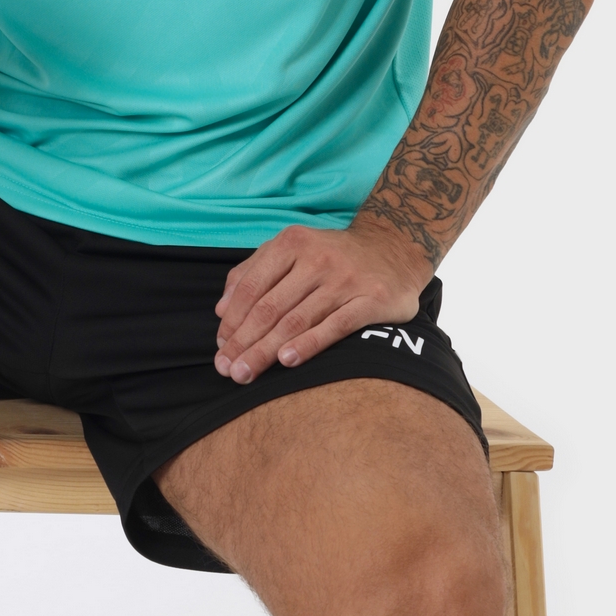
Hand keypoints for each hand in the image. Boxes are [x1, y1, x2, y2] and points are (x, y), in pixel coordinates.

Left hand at [213, 221, 429, 382]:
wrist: (395, 249)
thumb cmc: (332, 256)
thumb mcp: (291, 250)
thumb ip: (253, 272)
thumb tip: (221, 310)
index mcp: (292, 244)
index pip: (252, 286)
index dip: (233, 319)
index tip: (220, 347)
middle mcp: (316, 259)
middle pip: (270, 307)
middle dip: (244, 341)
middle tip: (226, 369)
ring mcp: (345, 279)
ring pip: (297, 320)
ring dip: (266, 350)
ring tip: (246, 372)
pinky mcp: (371, 299)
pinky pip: (334, 326)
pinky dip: (308, 344)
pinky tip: (287, 360)